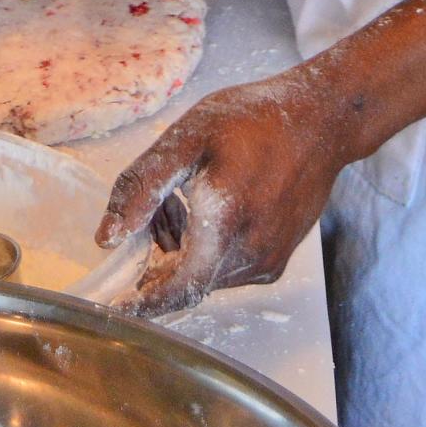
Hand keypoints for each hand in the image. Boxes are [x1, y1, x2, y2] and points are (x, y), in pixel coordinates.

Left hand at [95, 64, 355, 316]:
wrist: (318, 121)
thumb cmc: (252, 120)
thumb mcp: (187, 138)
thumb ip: (143, 187)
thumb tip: (107, 237)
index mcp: (223, 225)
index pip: (173, 290)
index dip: (140, 303)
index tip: (111, 306)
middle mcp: (249, 255)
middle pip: (186, 280)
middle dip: (160, 256)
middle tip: (160, 211)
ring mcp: (267, 262)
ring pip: (207, 275)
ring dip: (185, 251)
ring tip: (189, 197)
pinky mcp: (277, 260)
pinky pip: (230, 269)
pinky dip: (209, 250)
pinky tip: (213, 207)